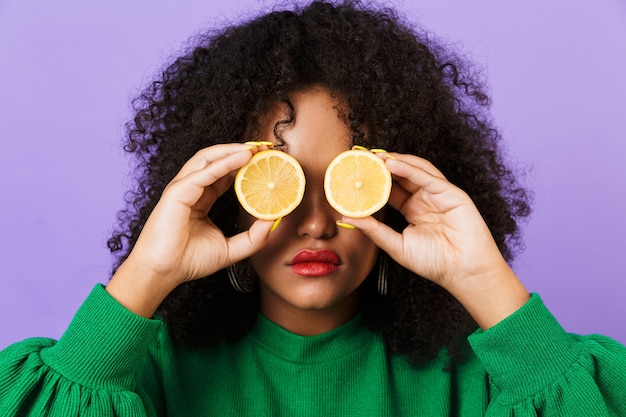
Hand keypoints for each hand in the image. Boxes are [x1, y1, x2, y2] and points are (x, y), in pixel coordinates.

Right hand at [107, 143, 273, 316]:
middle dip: (240, 150)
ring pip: (207, 159)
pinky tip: (243, 158)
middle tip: (264, 147)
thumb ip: (253, 238)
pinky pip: (204, 174)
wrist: (164, 273)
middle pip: (216, 160)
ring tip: (255, 147)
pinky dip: (224, 163)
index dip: (244, 164)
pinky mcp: (177, 193)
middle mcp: (191, 189)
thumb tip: (273, 221)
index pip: (224, 174)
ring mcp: (182, 189)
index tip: (266, 160)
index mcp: (201, 199)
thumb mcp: (231, 249)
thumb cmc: (189, 262)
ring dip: (232, 150)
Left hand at [345, 153, 528, 327]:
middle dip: (382, 165)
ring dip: (395, 161)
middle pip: (401, 175)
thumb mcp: (397, 246)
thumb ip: (374, 230)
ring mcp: (438, 194)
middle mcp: (425, 198)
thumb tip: (346, 217)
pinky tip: (393, 164)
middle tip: (361, 157)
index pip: (390, 189)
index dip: (373, 180)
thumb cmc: (434, 263)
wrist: (463, 273)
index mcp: (412, 209)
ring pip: (415, 170)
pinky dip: (410, 169)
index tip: (353, 173)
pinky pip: (428, 178)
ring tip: (374, 156)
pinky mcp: (452, 194)